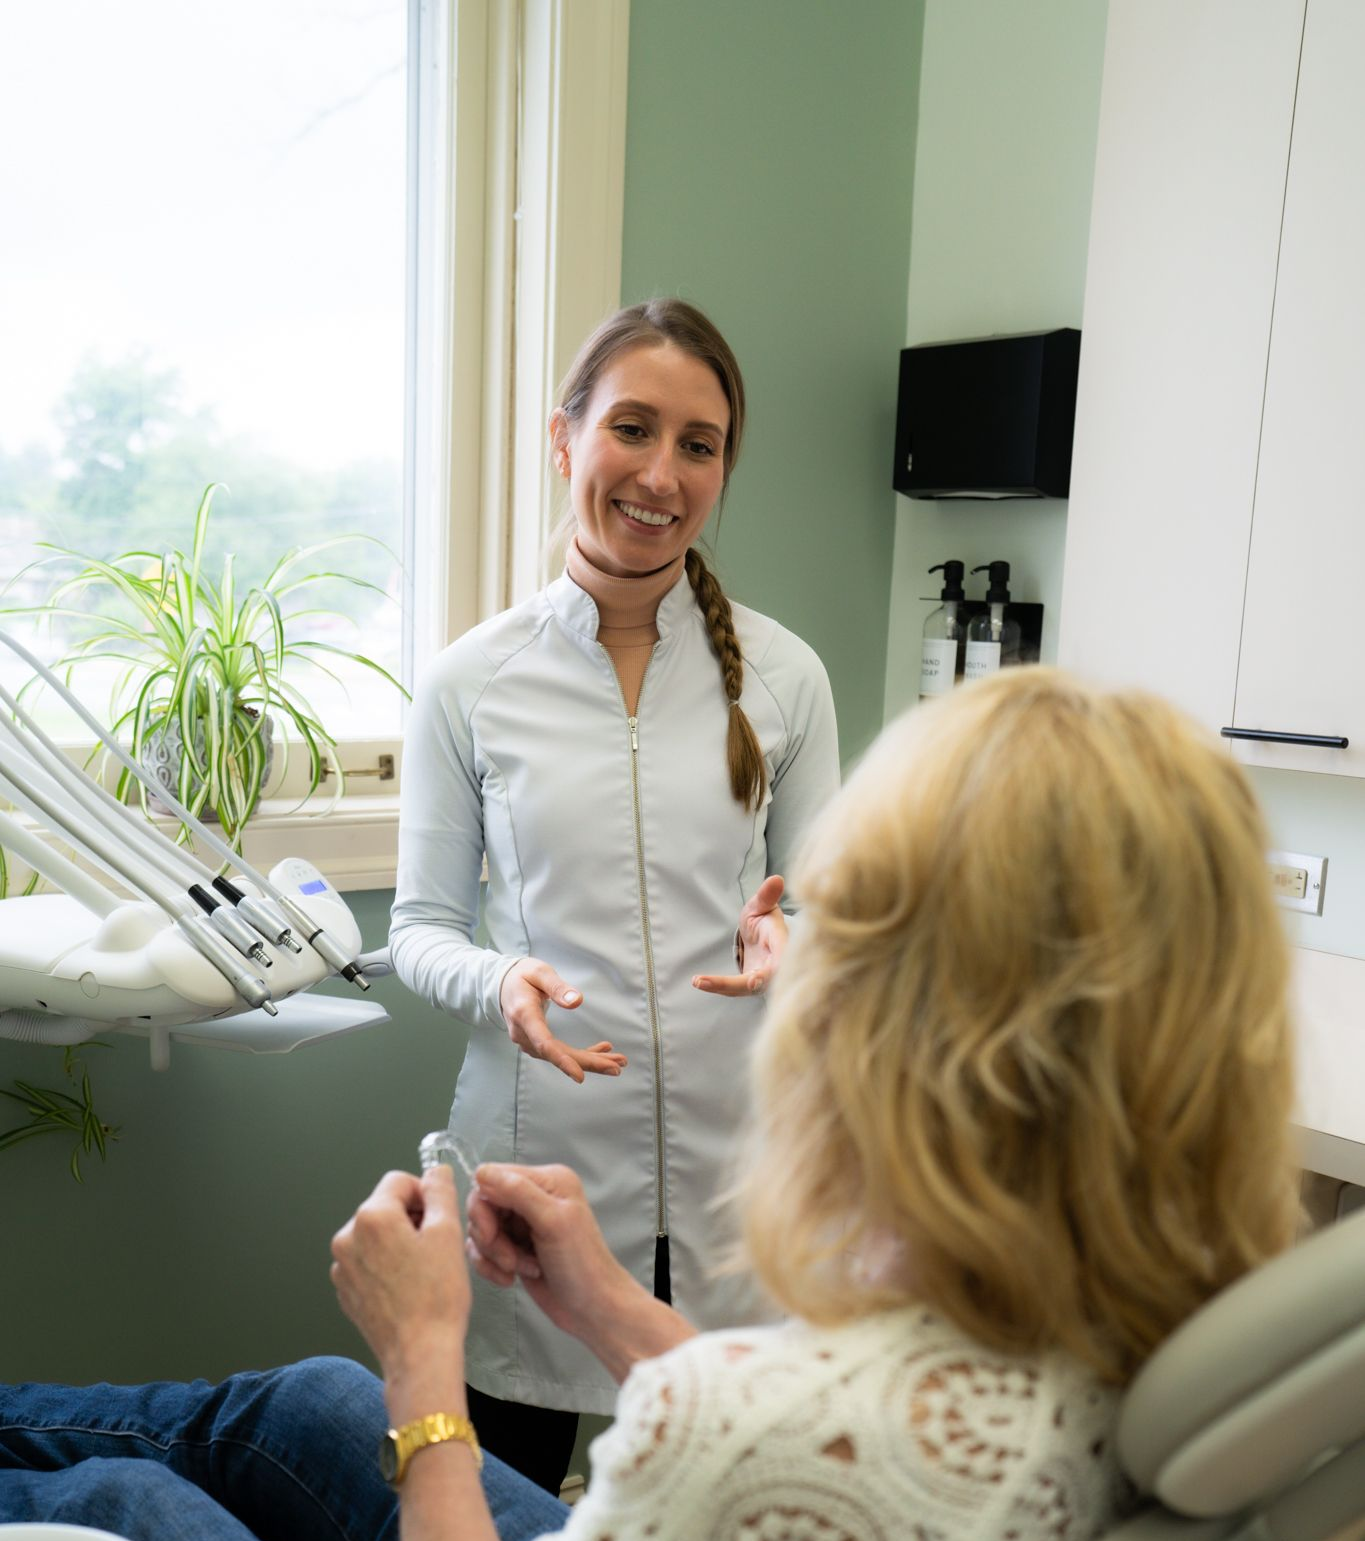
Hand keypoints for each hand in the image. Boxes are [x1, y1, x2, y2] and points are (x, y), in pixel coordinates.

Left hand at [330, 1166, 469, 1379]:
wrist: (419, 1354)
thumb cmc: (436, 1298)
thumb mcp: (448, 1233)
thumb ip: (440, 1192)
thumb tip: (436, 1171)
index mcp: (372, 1217)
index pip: (399, 1181)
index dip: (425, 1194)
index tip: (438, 1217)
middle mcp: (348, 1237)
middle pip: (385, 1207)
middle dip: (410, 1219)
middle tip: (434, 1247)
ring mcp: (342, 1266)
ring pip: (376, 1235)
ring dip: (397, 1242)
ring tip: (421, 1270)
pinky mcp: (345, 1290)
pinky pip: (367, 1261)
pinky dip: (385, 1265)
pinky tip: (406, 1286)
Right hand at [465, 1163, 634, 1346]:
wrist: (592, 1309)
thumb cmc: (580, 1264)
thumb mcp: (552, 1221)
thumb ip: (518, 1192)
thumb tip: (481, 1171)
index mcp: (546, 1180)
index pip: (493, 1178)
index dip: (484, 1206)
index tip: (491, 1234)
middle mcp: (533, 1196)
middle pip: (483, 1205)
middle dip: (490, 1236)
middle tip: (510, 1258)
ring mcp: (522, 1224)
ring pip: (481, 1230)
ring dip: (494, 1254)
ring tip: (521, 1268)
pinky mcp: (513, 1248)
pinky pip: (483, 1251)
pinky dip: (491, 1266)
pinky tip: (511, 1279)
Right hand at [499, 957, 626, 1081]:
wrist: (503, 985)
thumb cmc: (522, 976)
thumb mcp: (539, 973)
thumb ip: (557, 987)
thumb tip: (577, 1002)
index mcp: (524, 1015)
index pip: (544, 1043)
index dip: (562, 1061)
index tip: (580, 1076)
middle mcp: (525, 1033)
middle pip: (558, 1054)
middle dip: (589, 1063)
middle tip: (617, 1066)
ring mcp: (529, 1041)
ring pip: (562, 1056)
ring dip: (590, 1060)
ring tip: (617, 1061)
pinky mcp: (537, 1042)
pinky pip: (560, 1052)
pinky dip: (582, 1054)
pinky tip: (602, 1051)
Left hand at [691, 874, 787, 996]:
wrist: (761, 938)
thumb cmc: (764, 920)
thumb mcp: (763, 906)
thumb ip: (766, 896)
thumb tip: (776, 879)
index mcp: (781, 944)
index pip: (782, 957)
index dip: (775, 968)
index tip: (759, 978)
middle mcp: (775, 967)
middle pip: (763, 979)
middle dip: (745, 984)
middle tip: (723, 982)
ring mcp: (762, 980)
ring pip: (744, 988)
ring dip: (721, 986)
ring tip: (699, 981)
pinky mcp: (749, 986)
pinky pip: (733, 989)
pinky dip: (716, 986)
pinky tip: (698, 981)